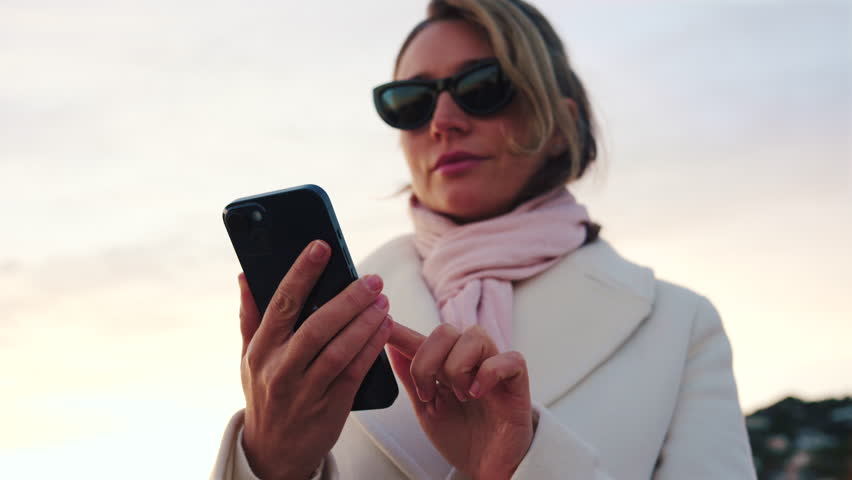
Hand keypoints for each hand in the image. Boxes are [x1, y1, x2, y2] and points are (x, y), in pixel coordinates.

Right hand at [238, 240, 392, 479]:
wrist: (273, 453)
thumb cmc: (265, 394)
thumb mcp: (248, 358)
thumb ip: (250, 316)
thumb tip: (245, 275)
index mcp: (260, 350)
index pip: (282, 303)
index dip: (302, 273)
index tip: (321, 247)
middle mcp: (280, 370)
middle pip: (316, 326)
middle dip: (348, 299)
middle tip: (371, 278)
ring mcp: (306, 391)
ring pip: (340, 350)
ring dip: (365, 322)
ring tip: (382, 300)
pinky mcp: (331, 408)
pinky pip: (355, 372)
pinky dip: (371, 347)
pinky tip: (384, 328)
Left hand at [388, 323, 533, 479]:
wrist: (487, 468)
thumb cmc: (463, 438)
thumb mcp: (428, 410)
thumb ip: (412, 379)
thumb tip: (391, 349)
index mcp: (447, 365)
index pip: (422, 339)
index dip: (402, 331)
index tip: (383, 325)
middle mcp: (471, 360)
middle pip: (446, 331)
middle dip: (427, 361)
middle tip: (428, 393)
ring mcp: (495, 368)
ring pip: (475, 336)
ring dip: (459, 368)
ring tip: (461, 396)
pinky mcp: (517, 383)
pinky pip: (509, 359)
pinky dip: (489, 373)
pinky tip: (478, 393)